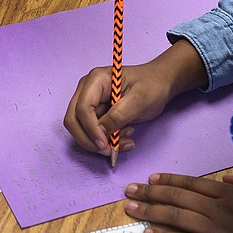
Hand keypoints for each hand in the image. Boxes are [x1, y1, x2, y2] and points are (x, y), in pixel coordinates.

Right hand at [64, 39, 207, 155]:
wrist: (159, 83)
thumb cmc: (152, 86)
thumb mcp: (139, 100)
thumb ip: (118, 116)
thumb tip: (101, 133)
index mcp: (96, 80)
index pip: (82, 108)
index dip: (91, 130)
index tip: (105, 146)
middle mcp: (87, 90)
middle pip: (73, 120)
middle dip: (89, 140)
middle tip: (110, 151)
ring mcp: (89, 101)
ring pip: (81, 129)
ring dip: (100, 141)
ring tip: (127, 140)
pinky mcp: (95, 112)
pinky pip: (92, 132)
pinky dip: (106, 140)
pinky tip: (125, 137)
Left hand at [124, 173, 232, 232]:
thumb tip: (226, 179)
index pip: (193, 183)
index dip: (169, 180)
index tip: (151, 178)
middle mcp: (221, 208)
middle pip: (178, 197)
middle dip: (150, 193)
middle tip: (128, 190)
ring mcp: (219, 230)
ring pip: (177, 217)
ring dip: (150, 211)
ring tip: (130, 208)